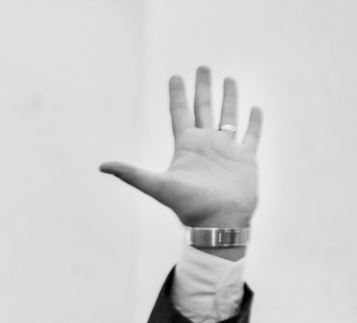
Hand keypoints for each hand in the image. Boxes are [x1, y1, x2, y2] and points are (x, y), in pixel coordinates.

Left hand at [100, 66, 262, 227]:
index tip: (175, 76)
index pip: (180, 113)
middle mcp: (205, 144)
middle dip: (203, 88)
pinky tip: (255, 107)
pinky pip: (251, 135)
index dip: (177, 95)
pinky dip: (254, 121)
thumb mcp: (157, 186)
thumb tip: (101, 166)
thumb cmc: (188, 206)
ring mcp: (226, 150)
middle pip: (203, 109)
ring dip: (229, 98)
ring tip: (229, 78)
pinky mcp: (246, 158)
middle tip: (202, 67)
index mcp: (186, 146)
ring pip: (228, 116)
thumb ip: (131, 174)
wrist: (218, 222)